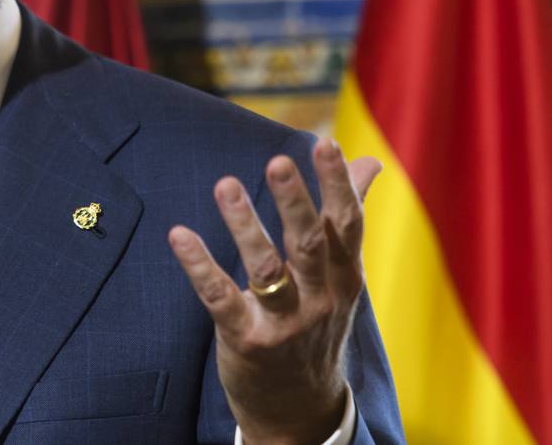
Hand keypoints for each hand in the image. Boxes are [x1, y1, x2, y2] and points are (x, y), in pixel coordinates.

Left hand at [169, 139, 380, 443]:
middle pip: (310, 244)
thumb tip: (371, 161)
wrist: (301, 408)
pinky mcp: (247, 340)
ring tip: (226, 184)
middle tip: (278, 161)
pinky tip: (179, 235)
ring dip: (245, 226)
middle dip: (295, 202)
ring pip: (266, 269)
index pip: (347, 224)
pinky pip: (221, 298)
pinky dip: (199, 266)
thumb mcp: (342, 276)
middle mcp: (320, 299)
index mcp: (345, 276)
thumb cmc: (319, 324)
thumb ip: (348, 215)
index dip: (336, 184)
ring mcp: (284, 323)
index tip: (326, 143)